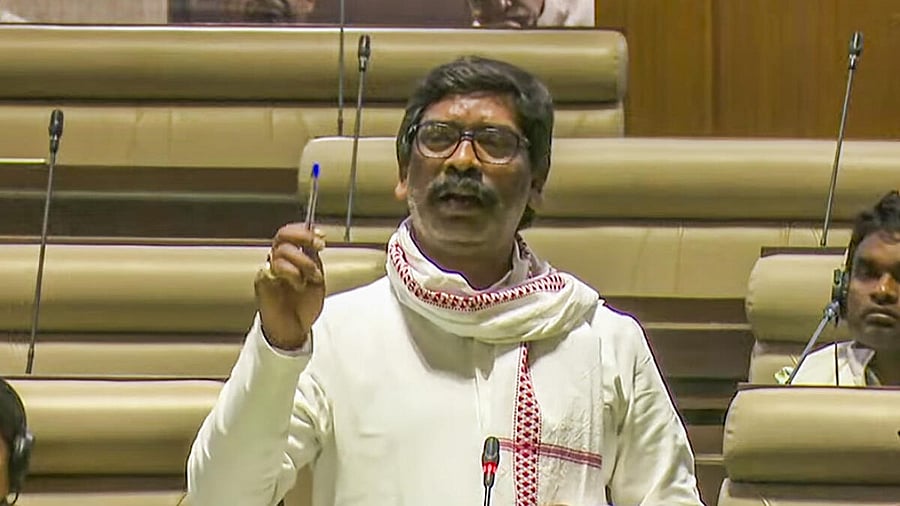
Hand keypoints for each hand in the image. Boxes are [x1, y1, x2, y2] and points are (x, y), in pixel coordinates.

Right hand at [254, 224, 325, 350]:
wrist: (294, 328)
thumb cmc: (304, 304)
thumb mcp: (316, 277)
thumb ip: (313, 258)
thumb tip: (317, 237)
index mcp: (291, 256)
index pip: (291, 233)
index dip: (304, 230)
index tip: (320, 235)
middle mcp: (278, 259)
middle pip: (283, 235)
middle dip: (302, 237)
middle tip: (317, 245)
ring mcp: (270, 269)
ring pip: (282, 251)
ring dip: (302, 261)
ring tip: (311, 277)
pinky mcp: (263, 280)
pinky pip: (274, 267)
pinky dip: (291, 272)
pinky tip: (299, 284)